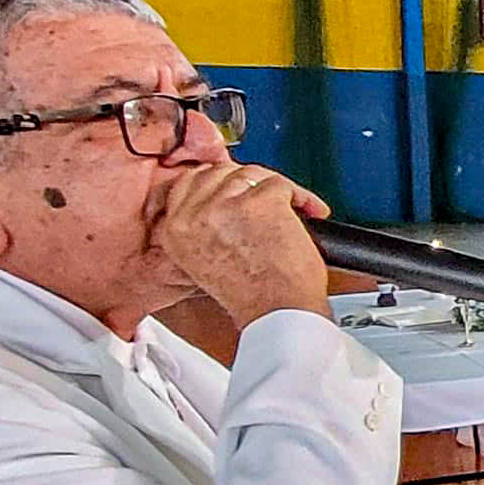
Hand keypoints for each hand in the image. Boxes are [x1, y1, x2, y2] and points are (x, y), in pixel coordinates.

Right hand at [151, 163, 332, 327]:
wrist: (280, 312)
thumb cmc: (252, 296)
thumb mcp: (203, 262)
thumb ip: (202, 227)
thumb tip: (220, 196)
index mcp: (175, 232)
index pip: (188, 182)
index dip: (217, 181)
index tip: (235, 187)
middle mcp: (194, 216)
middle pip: (220, 172)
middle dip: (248, 181)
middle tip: (266, 198)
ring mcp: (225, 206)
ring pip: (252, 174)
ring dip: (276, 189)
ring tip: (290, 211)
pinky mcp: (259, 201)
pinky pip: (282, 183)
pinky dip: (301, 197)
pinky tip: (308, 212)